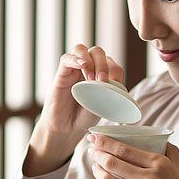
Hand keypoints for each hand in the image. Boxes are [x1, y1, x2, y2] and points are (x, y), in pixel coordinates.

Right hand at [23, 44, 125, 177]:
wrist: (67, 128)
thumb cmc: (85, 116)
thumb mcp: (102, 104)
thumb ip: (108, 91)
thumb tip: (113, 82)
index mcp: (101, 74)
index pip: (112, 64)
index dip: (115, 72)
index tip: (116, 85)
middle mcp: (88, 68)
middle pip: (97, 52)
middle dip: (102, 65)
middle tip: (102, 81)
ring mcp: (74, 69)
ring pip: (81, 49)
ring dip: (90, 61)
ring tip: (91, 78)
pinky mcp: (62, 73)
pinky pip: (66, 58)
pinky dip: (75, 59)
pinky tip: (81, 65)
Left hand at [87, 134, 178, 178]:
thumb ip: (168, 154)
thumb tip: (158, 140)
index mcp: (160, 164)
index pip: (124, 149)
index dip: (104, 142)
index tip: (94, 137)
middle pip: (112, 163)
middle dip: (97, 154)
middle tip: (93, 150)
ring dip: (99, 172)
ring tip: (97, 167)